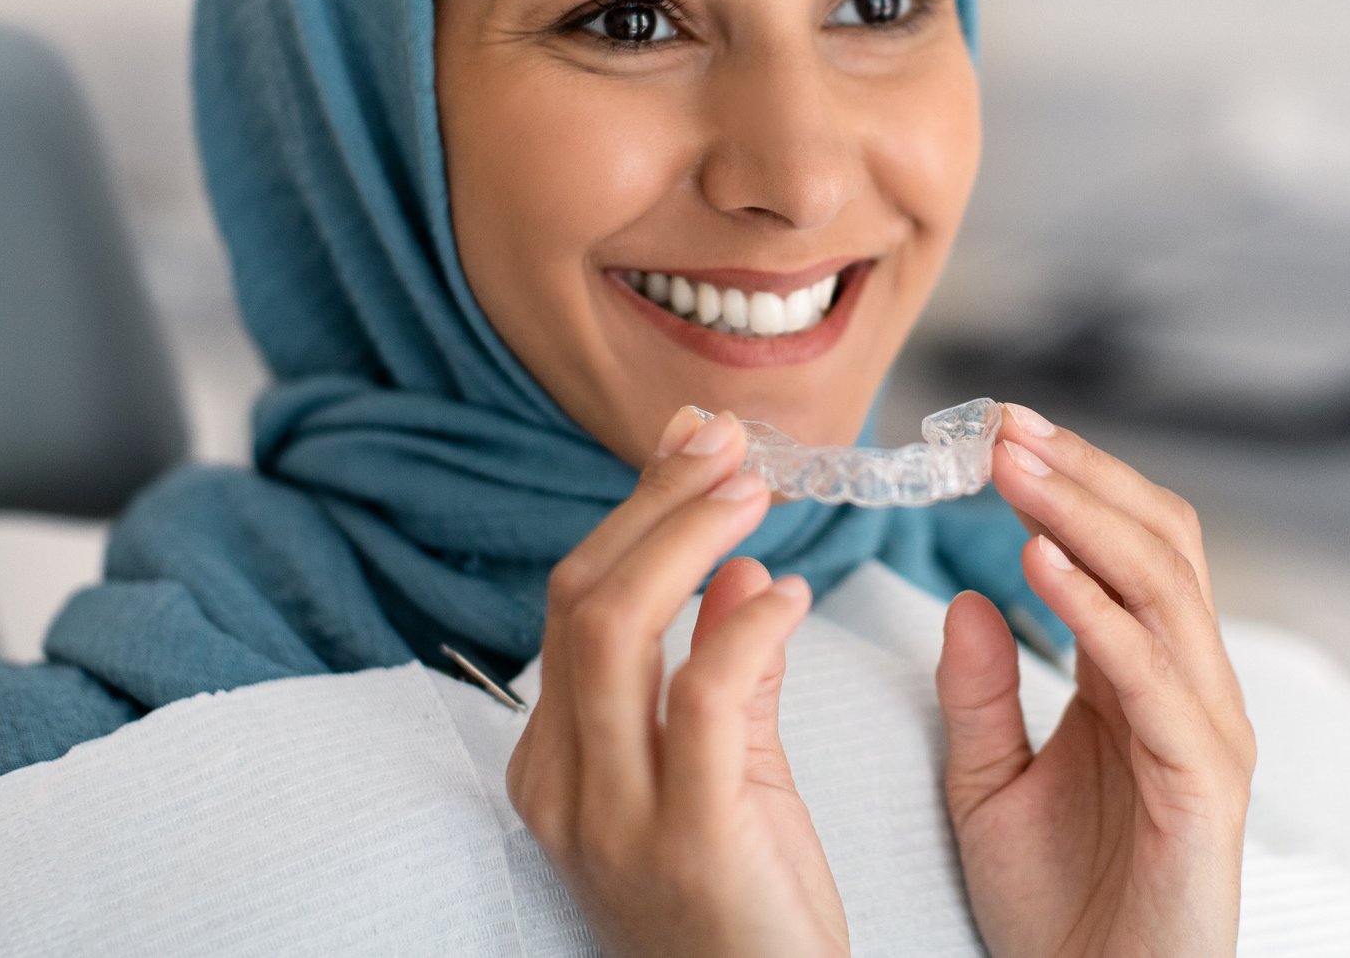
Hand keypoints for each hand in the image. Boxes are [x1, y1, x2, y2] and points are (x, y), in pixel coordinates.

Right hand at [507, 406, 848, 957]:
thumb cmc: (749, 905)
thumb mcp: (728, 773)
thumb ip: (722, 672)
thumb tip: (736, 570)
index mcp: (557, 760)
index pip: (577, 602)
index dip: (637, 512)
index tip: (698, 444)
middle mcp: (563, 782)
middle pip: (583, 598)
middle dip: (656, 502)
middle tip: (728, 444)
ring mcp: (612, 815)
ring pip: (614, 627)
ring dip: (688, 536)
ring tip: (756, 489)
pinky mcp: (687, 839)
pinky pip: (701, 698)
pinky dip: (745, 626)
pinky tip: (792, 594)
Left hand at [937, 405, 1254, 957]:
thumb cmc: (1056, 910)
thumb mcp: (987, 784)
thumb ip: (978, 692)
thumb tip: (965, 595)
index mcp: (1142, 680)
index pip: (1127, 546)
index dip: (1070, 482)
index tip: (995, 430)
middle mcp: (1189, 690)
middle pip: (1160, 543)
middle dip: (1082, 475)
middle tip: (1004, 426)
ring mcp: (1206, 732)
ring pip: (1164, 587)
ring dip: (1085, 516)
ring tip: (1013, 468)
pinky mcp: (1204, 784)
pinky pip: (1153, 676)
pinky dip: (1098, 611)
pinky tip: (1038, 563)